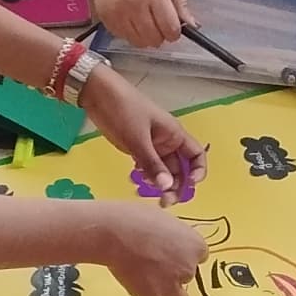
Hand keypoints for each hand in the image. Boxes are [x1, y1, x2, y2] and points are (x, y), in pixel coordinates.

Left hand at [81, 69, 206, 203]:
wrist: (98, 93)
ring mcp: (152, 146)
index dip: (197, 172)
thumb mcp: (138, 138)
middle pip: (180, 169)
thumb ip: (152, 163)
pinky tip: (138, 182)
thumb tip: (168, 188)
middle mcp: (167, 142)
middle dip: (176, 186)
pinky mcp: (136, 149)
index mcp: (174, 134)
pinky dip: (147, 177)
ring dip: (161, 184)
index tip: (189, 186)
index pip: (196, 156)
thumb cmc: (123, 109)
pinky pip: (148, 167)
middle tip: (165, 202)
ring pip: (163, 171)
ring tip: (152, 196)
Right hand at [86, 0, 188, 48]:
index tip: (173, 27)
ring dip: (145, 36)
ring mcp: (117, 11)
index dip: (175, 32)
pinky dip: (129, 33)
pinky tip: (131, 19)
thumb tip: (192, 25)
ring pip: (137, 42)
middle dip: (160, 35)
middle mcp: (135, 4)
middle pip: (153, 39)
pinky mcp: (104, 15)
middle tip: (159, 23)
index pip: (170, 29)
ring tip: (145, 21)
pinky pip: (121, 36)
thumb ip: (181, 2)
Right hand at [96, 206, 204, 295]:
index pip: (199, 256)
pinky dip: (145, 295)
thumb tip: (167, 239)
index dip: (183, 255)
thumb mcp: (164, 219)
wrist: (114, 233)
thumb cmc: (136, 218)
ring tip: (149, 282)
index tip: (171, 252)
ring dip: (168, 293)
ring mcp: (171, 286)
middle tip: (158, 266)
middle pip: (188, 277)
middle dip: (176, 274)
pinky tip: (134, 282)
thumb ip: (173, 235)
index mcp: (195, 245)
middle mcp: (188, 268)